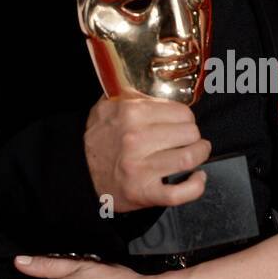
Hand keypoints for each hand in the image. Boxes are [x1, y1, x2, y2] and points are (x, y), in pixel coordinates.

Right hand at [84, 95, 211, 212]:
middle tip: (188, 139)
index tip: (182, 123)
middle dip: (193, 136)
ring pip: (189, 158)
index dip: (186, 118)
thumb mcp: (109, 104)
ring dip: (200, 155)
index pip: (182, 112)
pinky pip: (179, 193)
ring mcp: (140, 168)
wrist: (77, 171)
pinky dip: (195, 186)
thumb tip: (161, 85)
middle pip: (190, 133)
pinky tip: (198, 177)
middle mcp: (136, 139)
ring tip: (197, 152)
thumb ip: (135, 93)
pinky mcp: (143, 192)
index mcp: (131, 113)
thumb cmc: (99, 138)